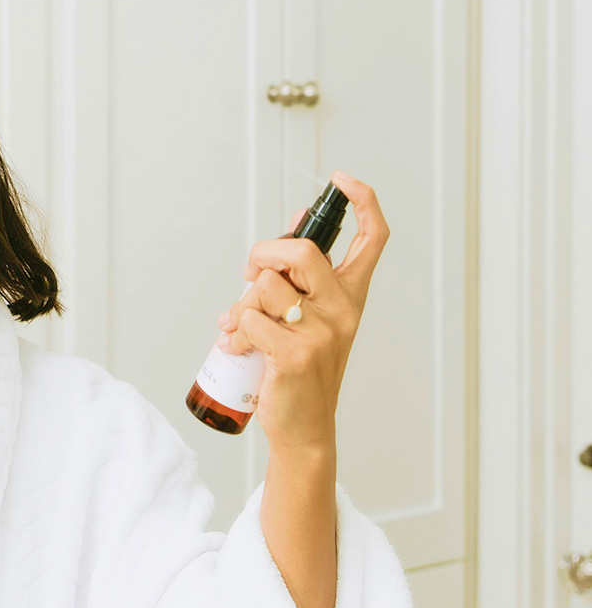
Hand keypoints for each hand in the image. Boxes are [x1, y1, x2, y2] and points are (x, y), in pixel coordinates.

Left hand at [214, 171, 389, 454]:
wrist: (303, 427)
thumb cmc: (302, 370)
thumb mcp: (311, 318)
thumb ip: (300, 277)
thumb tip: (291, 225)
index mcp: (351, 295)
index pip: (373, 238)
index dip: (362, 201)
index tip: (342, 180)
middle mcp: (343, 309)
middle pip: (301, 251)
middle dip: (263, 254)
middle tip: (251, 276)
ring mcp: (321, 332)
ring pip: (265, 286)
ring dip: (242, 304)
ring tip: (243, 326)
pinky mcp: (294, 353)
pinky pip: (249, 318)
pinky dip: (235, 331)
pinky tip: (239, 346)